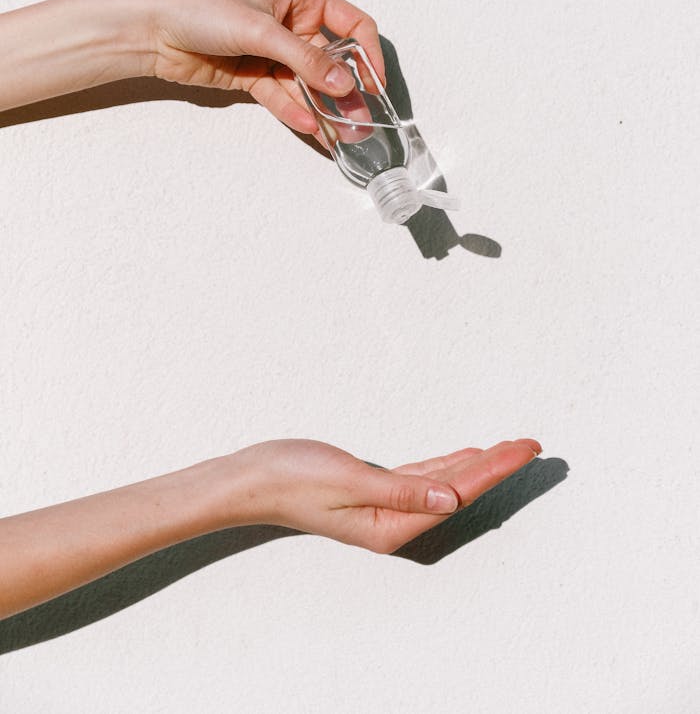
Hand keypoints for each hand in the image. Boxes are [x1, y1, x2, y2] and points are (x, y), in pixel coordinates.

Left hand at [148, 0, 384, 136]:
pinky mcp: (256, 77)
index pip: (351, 26)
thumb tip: (344, 84)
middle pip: (332, 62)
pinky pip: (284, 97)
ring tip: (340, 135)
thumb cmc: (202, 10)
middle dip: (346, 92)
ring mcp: (275, 53)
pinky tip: (310, 128)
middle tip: (361, 122)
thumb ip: (305, 59)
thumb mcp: (261, 30)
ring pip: (309, 85)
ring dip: (324, 110)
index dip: (368, 55)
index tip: (375, 85)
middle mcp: (293, 24)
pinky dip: (296, 113)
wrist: (154, 31)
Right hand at [224, 437, 541, 553]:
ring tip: (510, 448)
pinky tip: (465, 455)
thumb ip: (401, 491)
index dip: (493, 470)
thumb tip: (452, 500)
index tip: (523, 449)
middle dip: (496, 467)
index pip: (456, 494)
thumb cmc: (292, 478)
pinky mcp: (373, 488)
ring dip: (477, 465)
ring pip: (443, 483)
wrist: (250, 477)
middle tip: (531, 444)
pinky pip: (422, 477)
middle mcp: (393, 521)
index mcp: (390, 526)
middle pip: (457, 490)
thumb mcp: (348, 481)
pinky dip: (447, 464)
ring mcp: (384, 506)